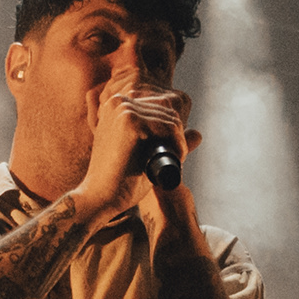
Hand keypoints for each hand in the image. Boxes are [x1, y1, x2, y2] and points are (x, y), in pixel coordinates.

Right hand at [71, 44, 193, 229]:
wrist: (99, 197)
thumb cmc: (120, 180)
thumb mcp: (145, 154)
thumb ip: (169, 141)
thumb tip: (199, 134)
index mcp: (118, 105)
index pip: (159, 108)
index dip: (171, 132)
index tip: (170, 153)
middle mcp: (118, 102)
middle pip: (167, 112)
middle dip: (177, 137)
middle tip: (175, 161)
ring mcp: (123, 110)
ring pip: (171, 120)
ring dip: (179, 143)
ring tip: (173, 163)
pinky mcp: (130, 122)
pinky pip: (169, 129)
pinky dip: (177, 146)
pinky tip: (174, 160)